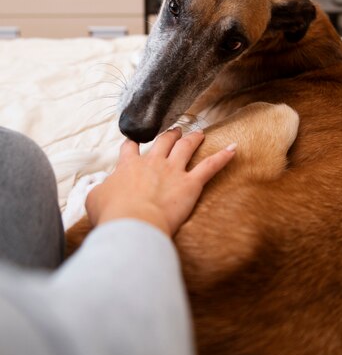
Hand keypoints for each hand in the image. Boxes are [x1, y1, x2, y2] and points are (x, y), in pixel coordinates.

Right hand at [85, 128, 235, 236]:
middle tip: (175, 130)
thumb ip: (97, 191)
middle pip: (163, 141)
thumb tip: (97, 189)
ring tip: (199, 133)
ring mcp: (173, 171)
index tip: (134, 143)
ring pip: (186, 147)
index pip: (130, 149)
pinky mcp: (190, 183)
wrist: (133, 224)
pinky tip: (235, 148)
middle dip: (170, 134)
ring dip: (193, 138)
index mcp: (129, 166)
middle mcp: (153, 163)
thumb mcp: (94, 201)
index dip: (132, 145)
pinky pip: (211, 166)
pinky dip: (224, 157)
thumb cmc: (112, 216)